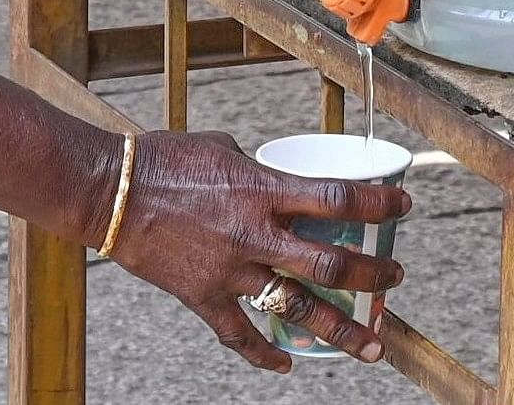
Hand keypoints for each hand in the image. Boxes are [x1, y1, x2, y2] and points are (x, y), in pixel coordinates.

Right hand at [111, 131, 410, 371]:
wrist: (110, 192)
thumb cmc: (165, 158)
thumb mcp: (227, 150)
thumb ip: (261, 172)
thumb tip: (280, 179)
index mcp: (263, 189)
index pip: (338, 200)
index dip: (378, 205)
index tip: (403, 206)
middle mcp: (255, 234)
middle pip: (330, 264)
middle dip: (372, 275)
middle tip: (396, 279)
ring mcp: (230, 271)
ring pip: (297, 309)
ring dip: (340, 329)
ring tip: (372, 345)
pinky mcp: (203, 297)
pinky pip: (239, 335)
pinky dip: (264, 354)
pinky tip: (286, 363)